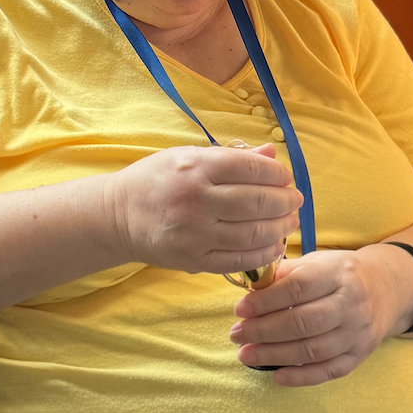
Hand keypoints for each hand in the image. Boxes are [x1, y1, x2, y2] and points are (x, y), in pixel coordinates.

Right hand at [110, 143, 301, 276]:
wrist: (117, 215)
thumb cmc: (156, 180)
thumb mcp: (188, 156)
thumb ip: (231, 156)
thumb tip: (271, 153)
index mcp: (195, 167)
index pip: (251, 168)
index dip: (277, 173)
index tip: (286, 177)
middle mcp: (196, 199)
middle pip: (257, 201)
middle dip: (285, 201)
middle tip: (295, 201)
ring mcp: (195, 232)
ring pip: (253, 233)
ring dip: (280, 228)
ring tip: (289, 222)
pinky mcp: (193, 259)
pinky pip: (239, 260)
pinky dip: (263, 254)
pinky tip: (274, 246)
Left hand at [228, 245, 412, 386]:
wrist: (386, 289)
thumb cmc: (340, 275)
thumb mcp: (317, 262)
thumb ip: (286, 273)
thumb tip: (251, 288)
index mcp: (338, 274)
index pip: (298, 288)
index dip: (265, 301)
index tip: (240, 310)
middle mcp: (351, 304)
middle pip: (302, 323)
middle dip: (263, 332)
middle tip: (236, 335)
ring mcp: (357, 333)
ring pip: (312, 350)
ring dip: (274, 356)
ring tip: (246, 355)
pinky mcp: (359, 355)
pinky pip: (327, 371)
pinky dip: (300, 377)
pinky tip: (275, 376)